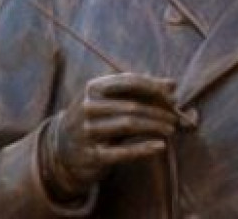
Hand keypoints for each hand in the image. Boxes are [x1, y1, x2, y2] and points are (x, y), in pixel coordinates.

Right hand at [42, 73, 179, 199]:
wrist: (62, 149)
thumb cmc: (97, 117)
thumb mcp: (112, 99)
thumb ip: (141, 90)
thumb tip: (173, 84)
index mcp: (93, 87)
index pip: (129, 82)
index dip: (154, 87)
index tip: (172, 95)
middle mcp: (88, 107)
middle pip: (132, 105)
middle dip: (158, 111)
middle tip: (175, 117)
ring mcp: (87, 132)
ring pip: (129, 125)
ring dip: (155, 126)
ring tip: (171, 129)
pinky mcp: (91, 155)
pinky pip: (122, 152)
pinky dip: (144, 148)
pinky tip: (161, 146)